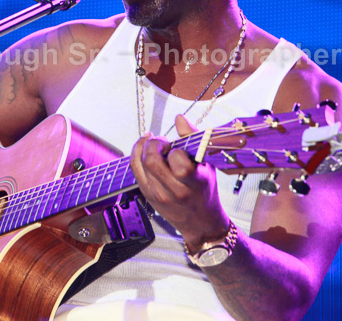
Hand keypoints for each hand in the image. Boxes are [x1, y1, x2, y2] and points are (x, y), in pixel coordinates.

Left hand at [129, 115, 229, 249]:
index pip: (178, 162)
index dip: (176, 150)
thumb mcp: (207, 165)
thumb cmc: (206, 190)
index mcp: (194, 183)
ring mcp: (157, 194)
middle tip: (163, 141)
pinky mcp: (147, 195)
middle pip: (152, 161)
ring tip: (154, 142)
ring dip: (143, 146)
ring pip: (139, 164)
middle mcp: (174, 191)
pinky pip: (134, 170)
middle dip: (154, 144)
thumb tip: (179, 118)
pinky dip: (137, 154)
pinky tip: (145, 148)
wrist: (201, 223)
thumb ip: (193, 139)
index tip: (179, 148)